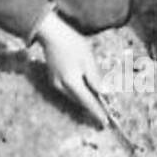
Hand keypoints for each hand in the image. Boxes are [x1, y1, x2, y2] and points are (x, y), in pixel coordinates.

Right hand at [32, 10, 107, 125]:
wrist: (51, 34)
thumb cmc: (72, 44)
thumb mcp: (88, 60)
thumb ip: (96, 79)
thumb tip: (105, 94)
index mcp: (72, 83)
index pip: (88, 102)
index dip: (97, 112)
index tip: (105, 122)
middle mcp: (62, 87)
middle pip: (80, 101)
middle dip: (92, 107)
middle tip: (104, 114)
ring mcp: (56, 83)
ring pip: (74, 97)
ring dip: (85, 100)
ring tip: (97, 104)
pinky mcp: (53, 79)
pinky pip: (69, 91)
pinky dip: (78, 93)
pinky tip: (85, 91)